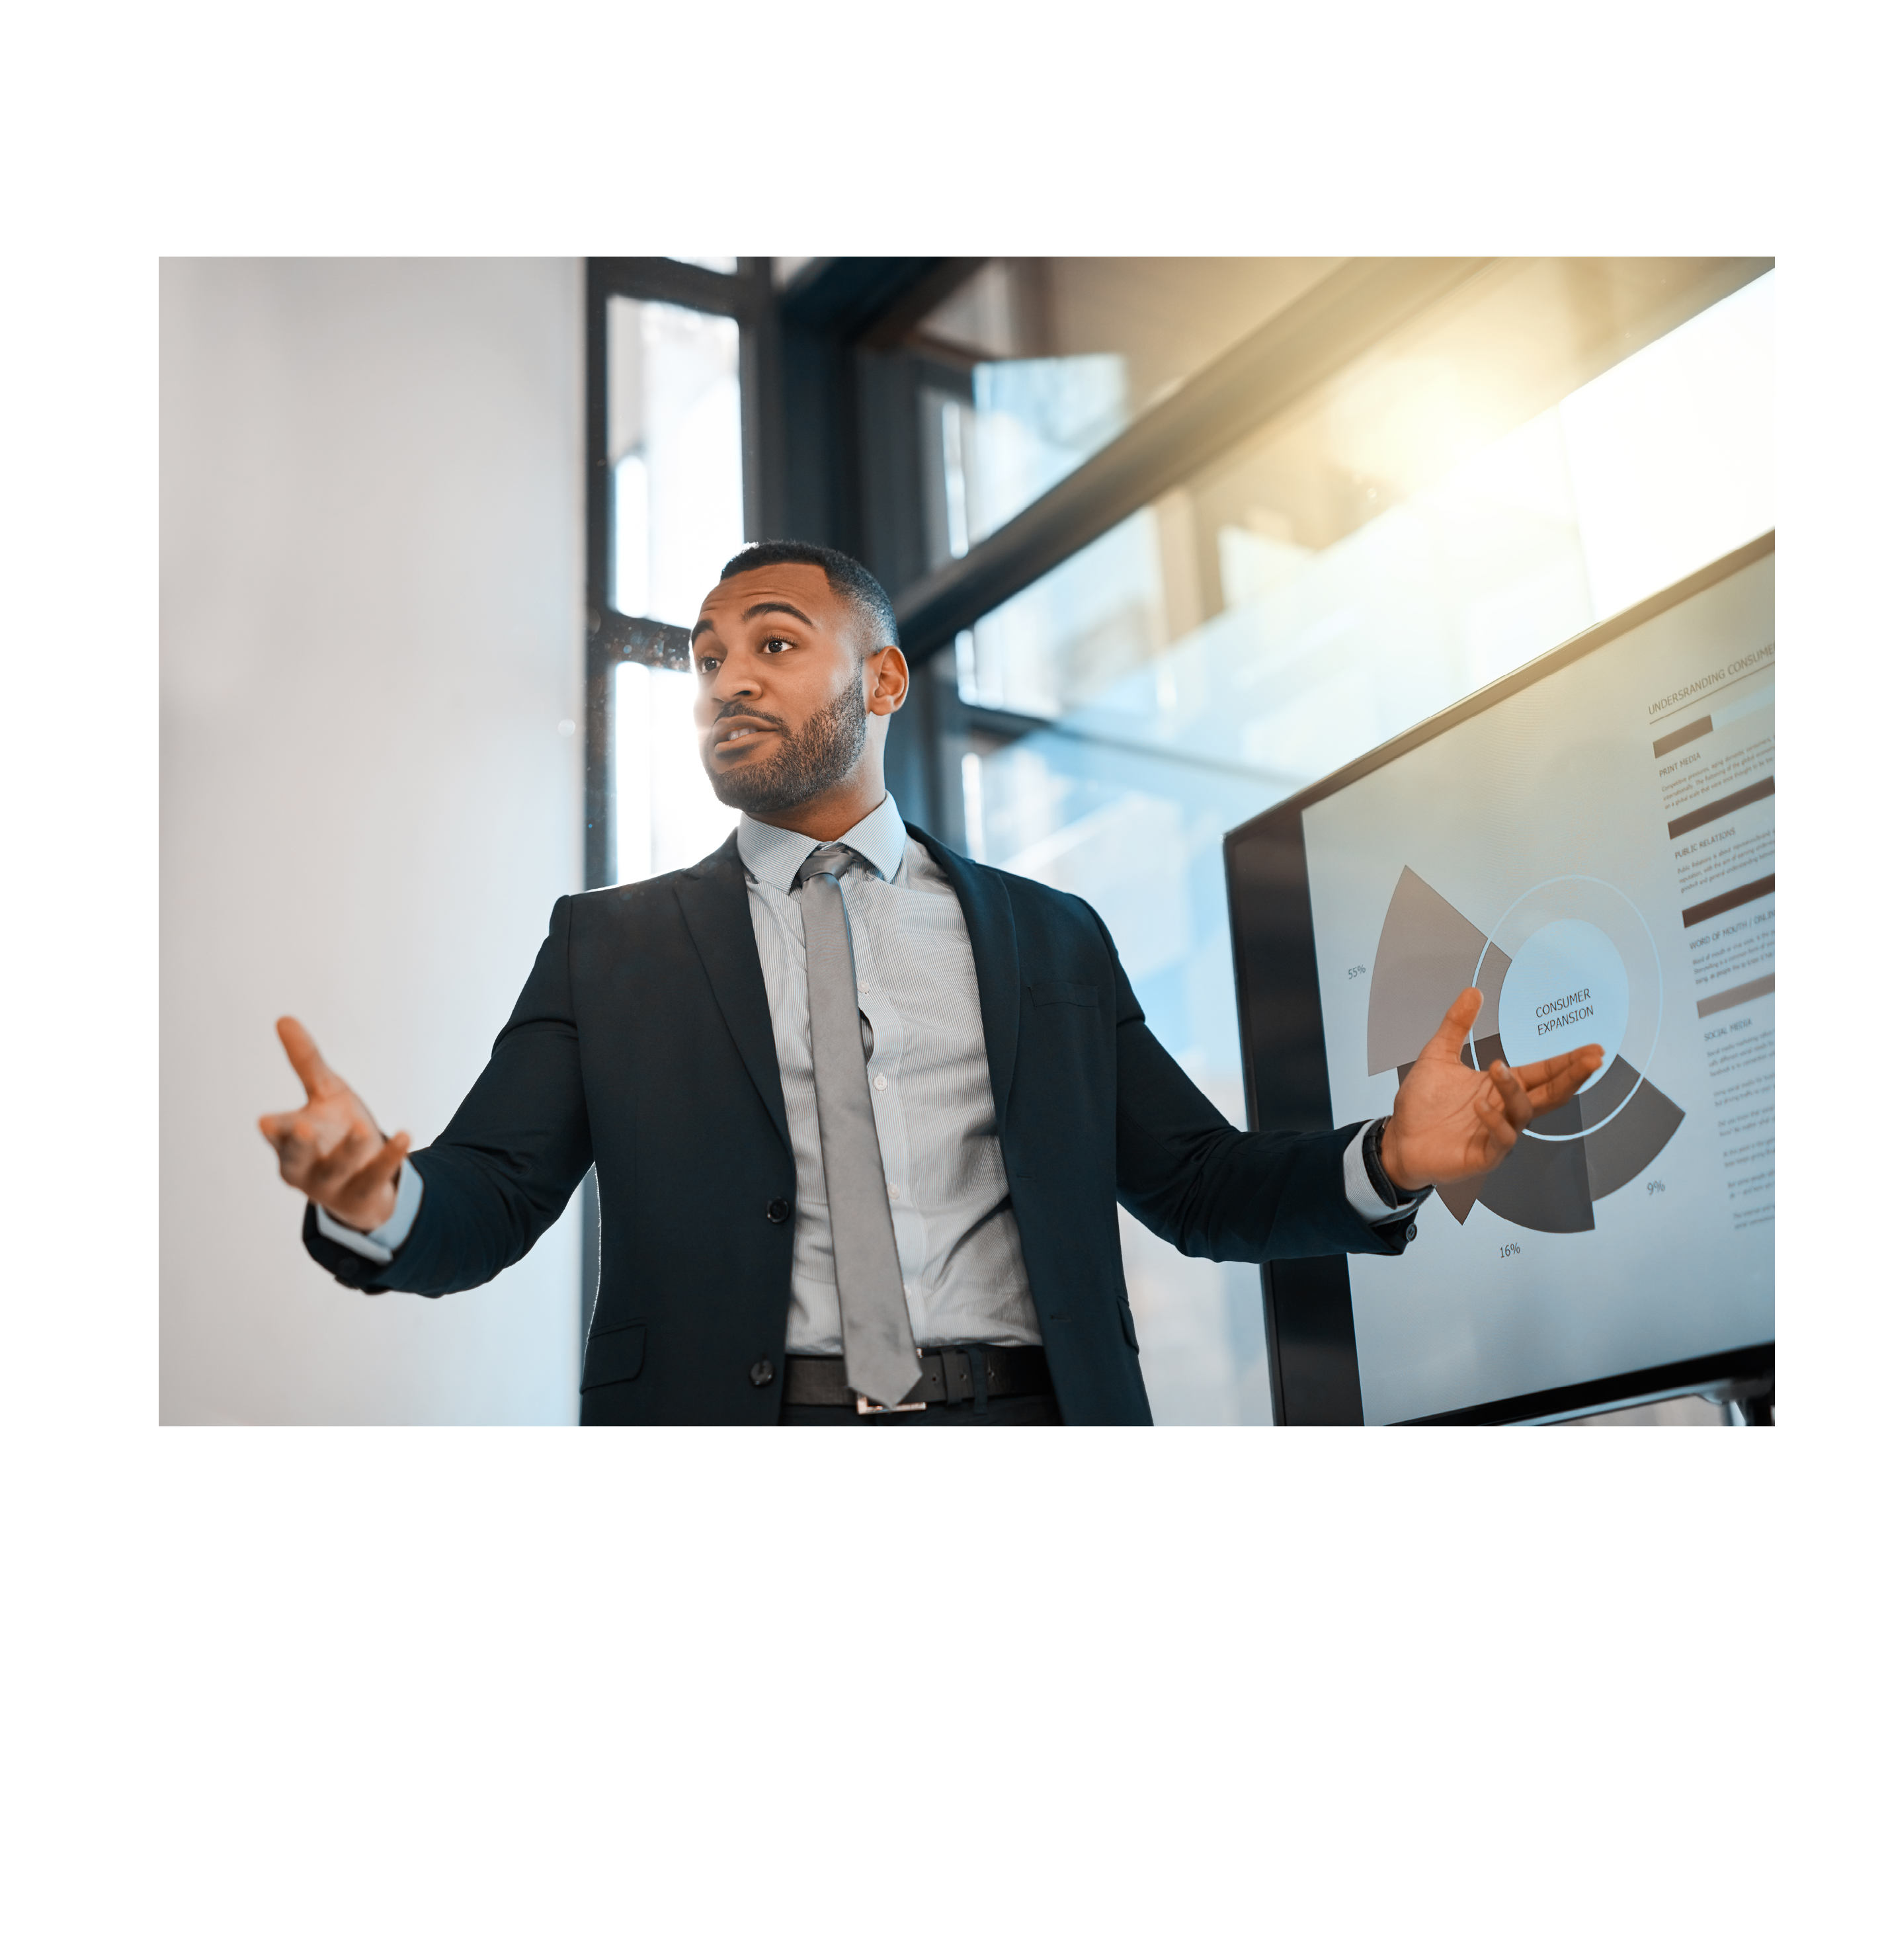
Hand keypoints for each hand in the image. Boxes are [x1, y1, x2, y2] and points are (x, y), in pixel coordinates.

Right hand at [257, 1018, 409, 1231]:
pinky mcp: (363, 1194)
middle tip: (303, 1127)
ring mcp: (333, 1185)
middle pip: (298, 1159)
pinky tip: (405, 1136)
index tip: (266, 1121)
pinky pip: (376, 1176)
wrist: (364, 1181)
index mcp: (289, 1143)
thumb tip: (284, 1018)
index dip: (274, 1129)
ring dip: (349, 1149)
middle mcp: (305, 1168)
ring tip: (361, 1127)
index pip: (277, 1135)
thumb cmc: (336, 1130)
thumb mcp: (325, 1093)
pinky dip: (390, 1157)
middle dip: (300, 1146)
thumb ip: (306, 1062)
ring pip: (338, 1169)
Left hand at [1379, 988, 1602, 1190]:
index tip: (1593, 1049)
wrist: (1397, 1139)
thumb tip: (1472, 991)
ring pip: (1523, 1113)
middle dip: (1572, 1076)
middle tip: (1591, 1059)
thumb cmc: (1421, 1104)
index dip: (1568, 1061)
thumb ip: (1456, 1024)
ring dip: (1513, 1090)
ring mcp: (1497, 1134)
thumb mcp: (1437, 1055)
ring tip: (1497, 1068)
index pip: (1544, 1072)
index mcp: (1502, 1086)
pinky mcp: (1483, 1156)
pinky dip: (1494, 1122)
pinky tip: (1481, 1106)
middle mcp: (1506, 1110)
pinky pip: (1500, 1140)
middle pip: (1551, 1094)